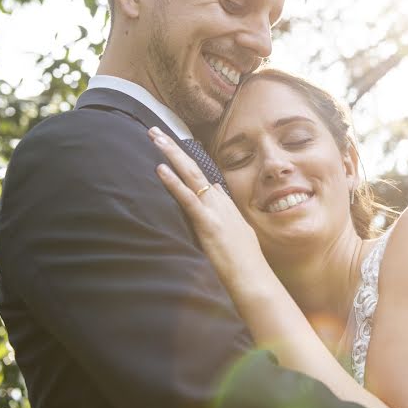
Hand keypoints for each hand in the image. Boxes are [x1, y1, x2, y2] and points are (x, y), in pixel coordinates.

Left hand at [149, 127, 264, 281]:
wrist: (253, 277)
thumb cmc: (245, 262)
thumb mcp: (238, 232)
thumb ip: (225, 212)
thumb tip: (216, 194)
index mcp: (225, 206)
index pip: (202, 176)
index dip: (186, 159)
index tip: (171, 144)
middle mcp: (220, 203)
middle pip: (195, 168)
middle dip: (174, 148)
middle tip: (155, 130)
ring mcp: (214, 211)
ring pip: (191, 175)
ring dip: (172, 154)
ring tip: (155, 137)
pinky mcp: (207, 224)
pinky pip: (187, 199)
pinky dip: (173, 182)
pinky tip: (160, 168)